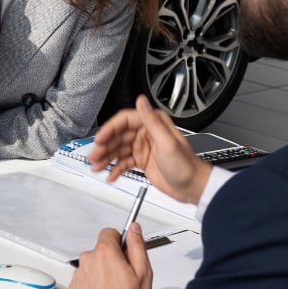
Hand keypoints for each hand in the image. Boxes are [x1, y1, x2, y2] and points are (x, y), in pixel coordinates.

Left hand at [68, 223, 152, 288]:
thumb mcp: (143, 272)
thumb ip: (137, 245)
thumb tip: (134, 229)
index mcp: (105, 252)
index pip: (109, 233)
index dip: (120, 242)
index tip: (125, 252)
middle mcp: (88, 260)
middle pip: (100, 251)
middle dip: (111, 260)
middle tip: (123, 277)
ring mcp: (79, 275)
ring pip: (92, 267)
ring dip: (101, 274)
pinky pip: (84, 281)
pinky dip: (92, 286)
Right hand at [88, 95, 211, 204]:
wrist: (193, 187)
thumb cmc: (186, 165)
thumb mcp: (167, 142)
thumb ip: (151, 121)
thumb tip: (141, 101)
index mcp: (153, 124)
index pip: (125, 121)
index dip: (110, 129)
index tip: (100, 139)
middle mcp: (147, 133)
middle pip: (118, 136)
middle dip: (104, 146)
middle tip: (94, 156)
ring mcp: (143, 147)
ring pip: (118, 149)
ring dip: (106, 158)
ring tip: (97, 166)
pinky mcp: (142, 160)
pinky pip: (123, 162)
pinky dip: (115, 168)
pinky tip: (110, 174)